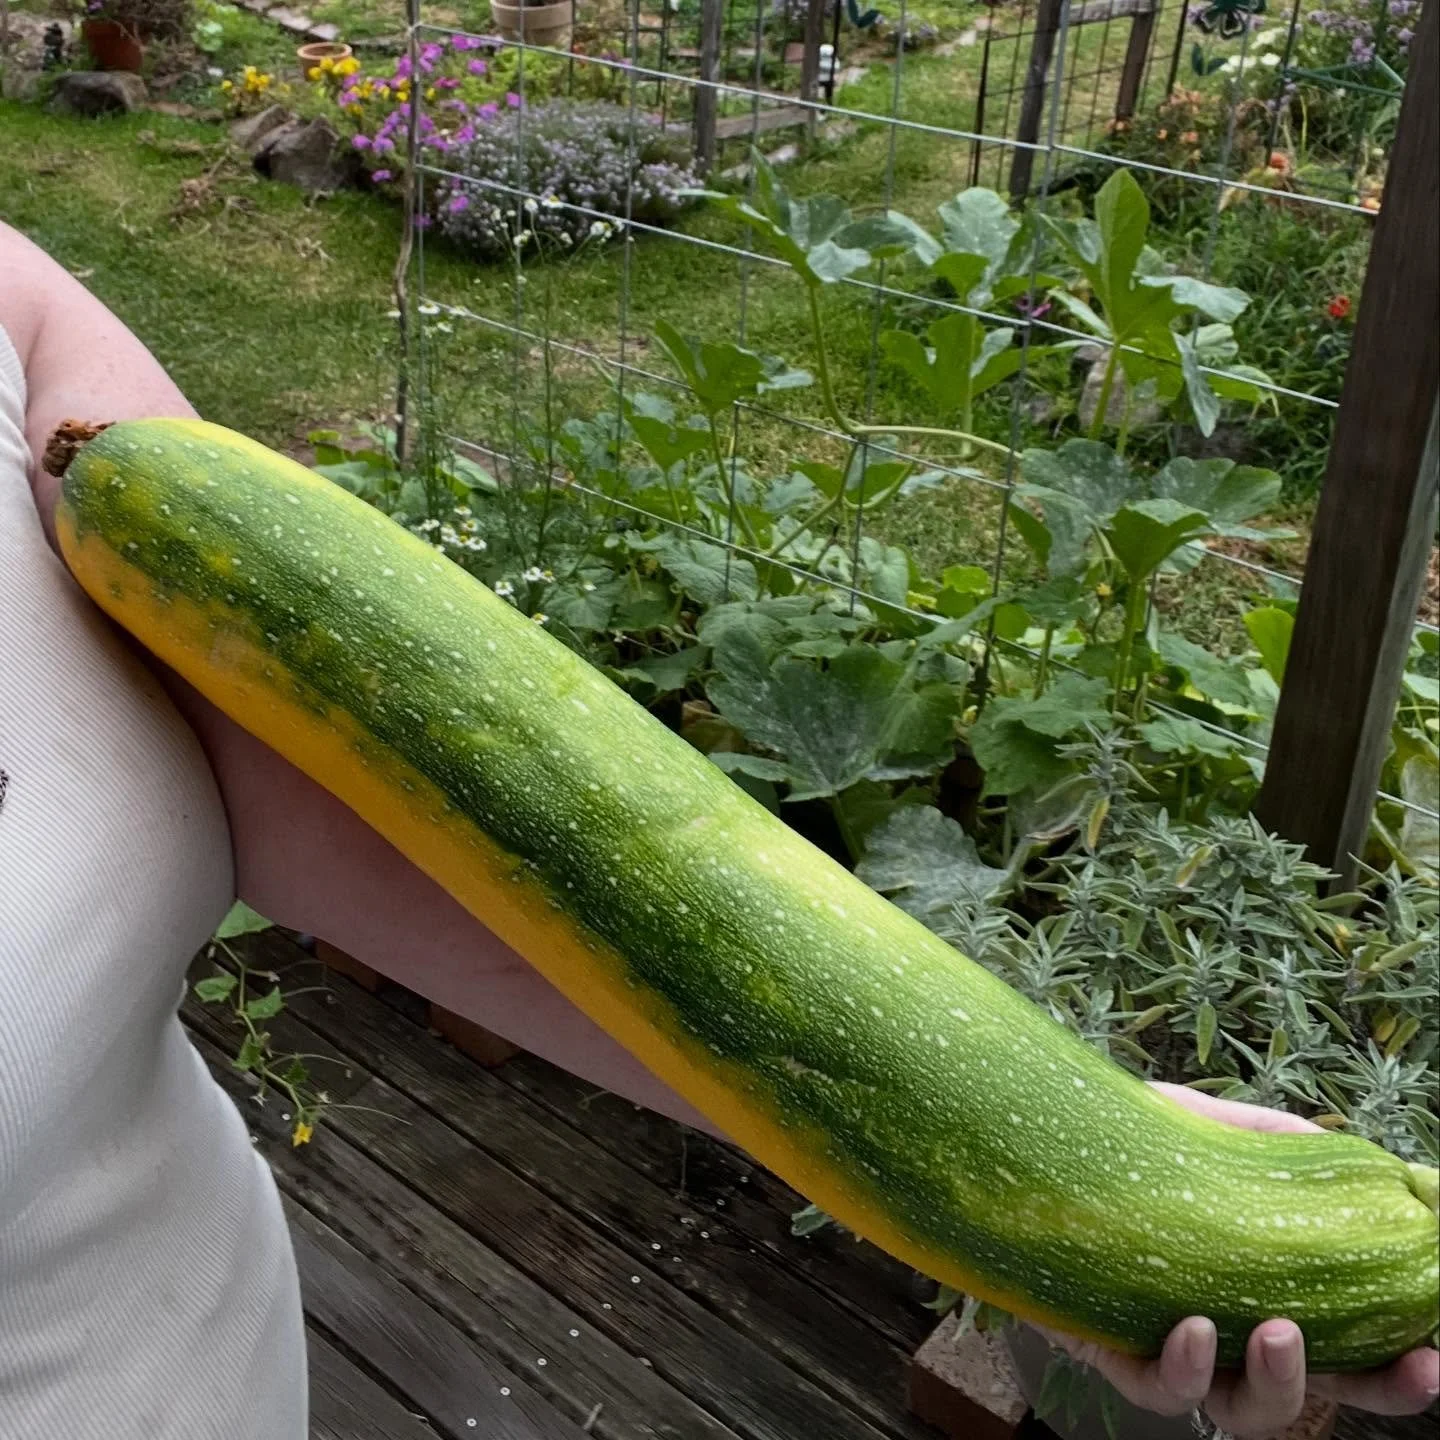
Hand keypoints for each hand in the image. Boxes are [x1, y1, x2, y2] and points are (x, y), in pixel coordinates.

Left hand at [1036, 1084, 1439, 1438]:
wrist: (1034, 1137)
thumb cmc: (1132, 1141)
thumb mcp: (1214, 1128)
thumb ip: (1282, 1143)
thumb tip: (1369, 1158)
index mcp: (1268, 1286)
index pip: (1355, 1342)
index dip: (1402, 1362)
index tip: (1439, 1350)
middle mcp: (1229, 1333)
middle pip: (1321, 1394)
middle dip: (1376, 1392)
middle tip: (1413, 1366)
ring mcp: (1172, 1349)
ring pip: (1242, 1414)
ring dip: (1279, 1384)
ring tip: (1281, 1330)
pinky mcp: (1111, 1352)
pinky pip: (1157, 1390)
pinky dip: (1183, 1367)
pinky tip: (1194, 1326)